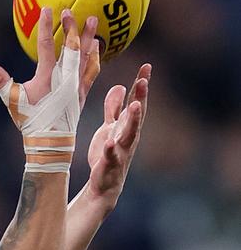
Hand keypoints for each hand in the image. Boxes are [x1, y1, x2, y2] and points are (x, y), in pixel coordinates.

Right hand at [0, 7, 100, 111]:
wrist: (50, 142)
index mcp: (48, 77)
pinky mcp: (83, 93)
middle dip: (71, 27)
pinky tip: (97, 48)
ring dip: (90, 38)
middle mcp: (66, 79)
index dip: (46, 26)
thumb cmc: (30, 121)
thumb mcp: (12, 101)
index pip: (47, 45)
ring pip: (87, 56)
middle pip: (72, 47)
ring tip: (93, 22)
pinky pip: (92, 71)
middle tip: (71, 11)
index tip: (47, 9)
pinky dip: (95, 57)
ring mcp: (77, 86)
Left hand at [86, 63, 150, 209]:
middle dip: (140, 97)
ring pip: (129, 134)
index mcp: (127, 126)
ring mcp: (121, 150)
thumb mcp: (109, 127)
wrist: (103, 184)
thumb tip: (121, 85)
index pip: (136, 102)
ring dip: (133, 120)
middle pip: (136, 115)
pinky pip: (111, 156)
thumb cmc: (108, 153)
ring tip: (135, 106)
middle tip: (144, 80)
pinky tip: (111, 142)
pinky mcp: (109, 164)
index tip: (147, 66)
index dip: (141, 84)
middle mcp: (128, 137)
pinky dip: (111, 149)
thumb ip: (114, 108)